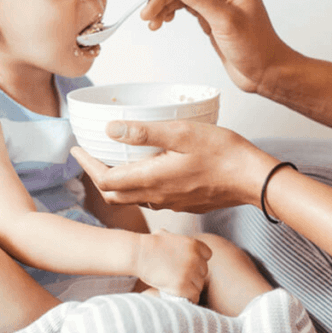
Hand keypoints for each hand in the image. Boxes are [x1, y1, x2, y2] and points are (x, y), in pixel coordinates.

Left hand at [72, 119, 278, 213]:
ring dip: (116, 182)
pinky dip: (137, 185)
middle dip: (97, 175)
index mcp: (151, 179)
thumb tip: (110, 129)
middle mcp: (156, 196)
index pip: (105, 180)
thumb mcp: (182, 133)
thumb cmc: (223, 153)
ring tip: (113, 160)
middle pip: (113, 194)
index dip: (87, 165)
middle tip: (90, 156)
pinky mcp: (183, 203)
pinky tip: (146, 169)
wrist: (253, 179)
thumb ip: (145, 133)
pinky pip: (151, 198)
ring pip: (131, 198)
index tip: (78, 149)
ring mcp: (170, 203)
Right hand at [134, 230, 212, 302]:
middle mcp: (195, 258)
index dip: (198, 261)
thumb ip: (176, 239)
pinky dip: (188, 298)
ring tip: (178, 286)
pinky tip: (180, 295)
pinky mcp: (182, 286)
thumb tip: (170, 237)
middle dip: (194, 275)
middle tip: (181, 277)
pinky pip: (194, 296)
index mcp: (194, 244)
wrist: (138, 254)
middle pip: (203, 272)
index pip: (207, 256)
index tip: (188, 265)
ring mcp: (190, 273)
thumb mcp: (167, 234)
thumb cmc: (148, 244)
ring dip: (191, 287)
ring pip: (199, 285)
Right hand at [141, 0, 297, 94]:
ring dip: (164, 5)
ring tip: (151, 20)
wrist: (265, 72)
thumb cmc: (257, 47)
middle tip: (148, 10)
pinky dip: (171, 13)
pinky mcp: (209, 16)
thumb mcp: (225, 21)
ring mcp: (216, 1)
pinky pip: (185, 7)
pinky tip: (162, 22)